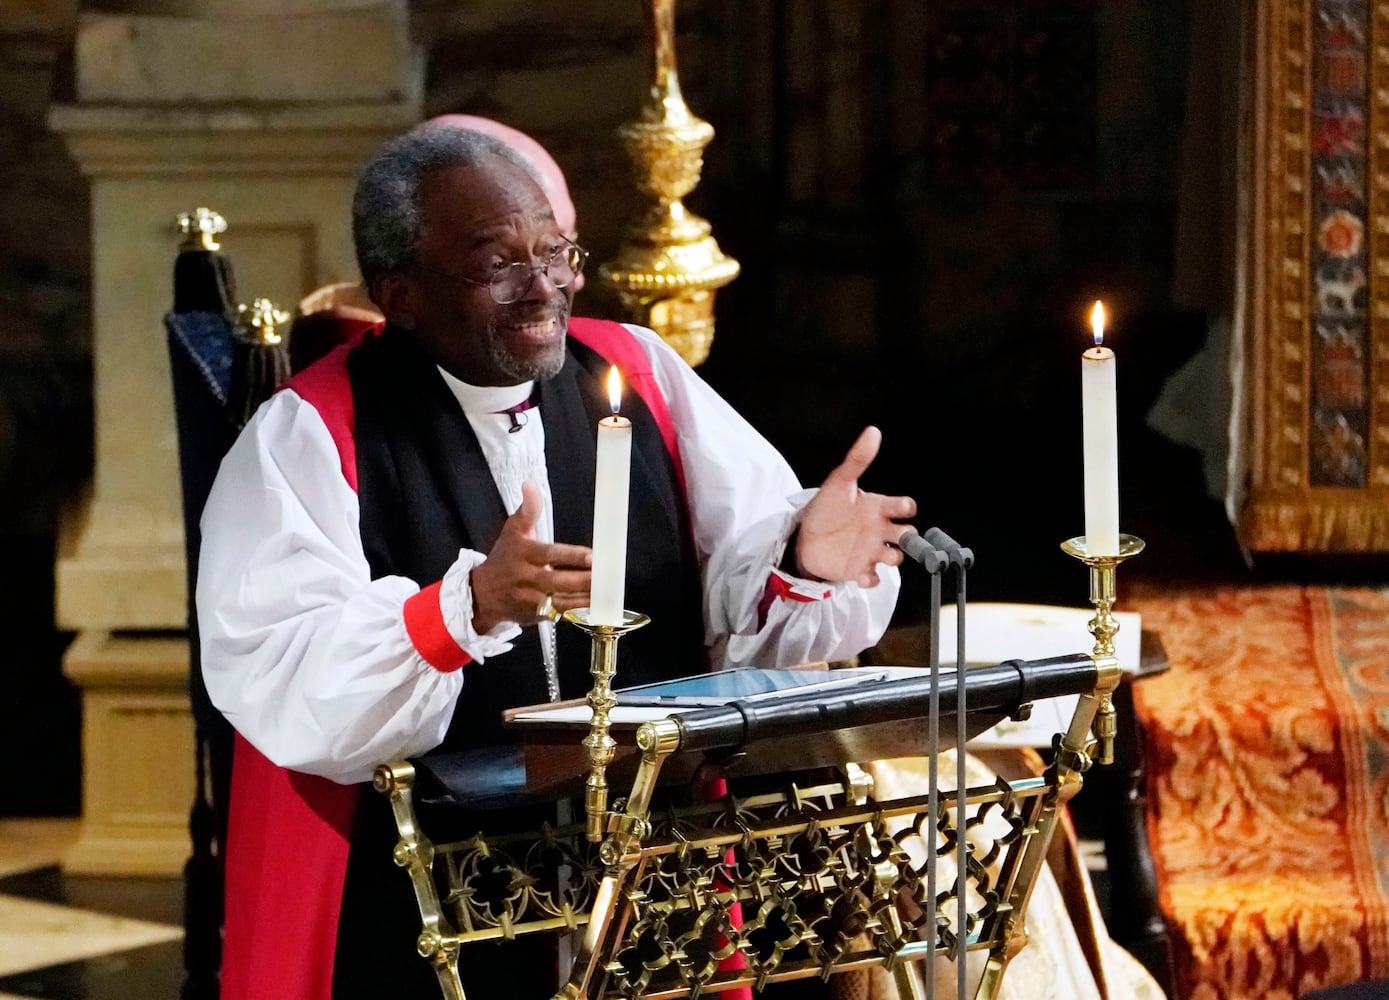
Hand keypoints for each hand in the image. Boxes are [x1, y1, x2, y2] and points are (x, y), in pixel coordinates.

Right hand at [470, 481, 591, 632]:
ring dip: (586, 598)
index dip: (572, 556)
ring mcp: (532, 600)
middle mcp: (526, 578)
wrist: (483, 595)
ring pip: (562, 602)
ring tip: (607, 591)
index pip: (549, 555)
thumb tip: (530, 485)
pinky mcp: (538, 616)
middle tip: (606, 575)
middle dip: (584, 580)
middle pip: (558, 581)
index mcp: (523, 554)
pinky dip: (579, 611)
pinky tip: (597, 605)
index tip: (591, 556)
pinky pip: (562, 615)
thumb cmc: (503, 560)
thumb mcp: (512, 531)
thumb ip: (528, 510)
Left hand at [793, 426, 916, 587]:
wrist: (802, 536)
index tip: (899, 507)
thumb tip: (873, 432)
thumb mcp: (839, 481)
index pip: (905, 507)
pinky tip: (862, 573)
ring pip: (895, 557)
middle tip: (899, 535)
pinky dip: (872, 578)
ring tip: (880, 553)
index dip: (905, 507)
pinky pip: (874, 578)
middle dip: (908, 537)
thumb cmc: (824, 508)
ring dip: (892, 557)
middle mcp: (879, 529)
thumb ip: (857, 459)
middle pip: (908, 535)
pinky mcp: (859, 569)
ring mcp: (871, 550)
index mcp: (878, 507)